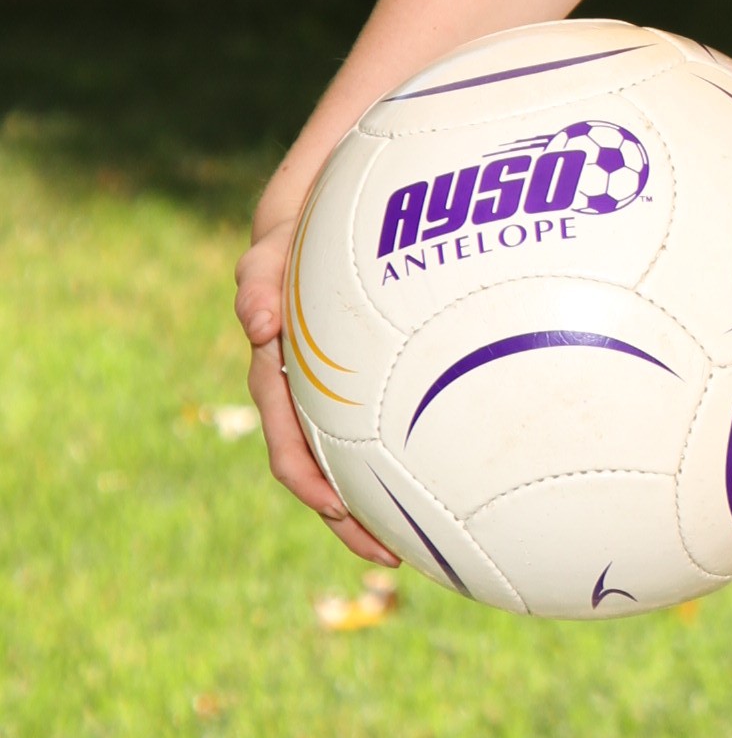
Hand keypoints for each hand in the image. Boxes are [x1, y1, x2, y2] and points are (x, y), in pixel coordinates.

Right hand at [235, 214, 398, 567]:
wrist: (350, 182)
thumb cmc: (313, 207)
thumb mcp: (281, 231)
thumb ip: (263, 269)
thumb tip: (256, 325)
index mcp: (284, 365)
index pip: (288, 439)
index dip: (309, 483)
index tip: (338, 515)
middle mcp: (313, 379)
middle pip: (325, 464)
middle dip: (350, 515)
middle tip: (392, 555)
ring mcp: (347, 375)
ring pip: (360, 448)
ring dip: (383, 497)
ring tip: (426, 540)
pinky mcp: (385, 364)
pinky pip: (400, 413)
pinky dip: (423, 444)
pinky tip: (470, 466)